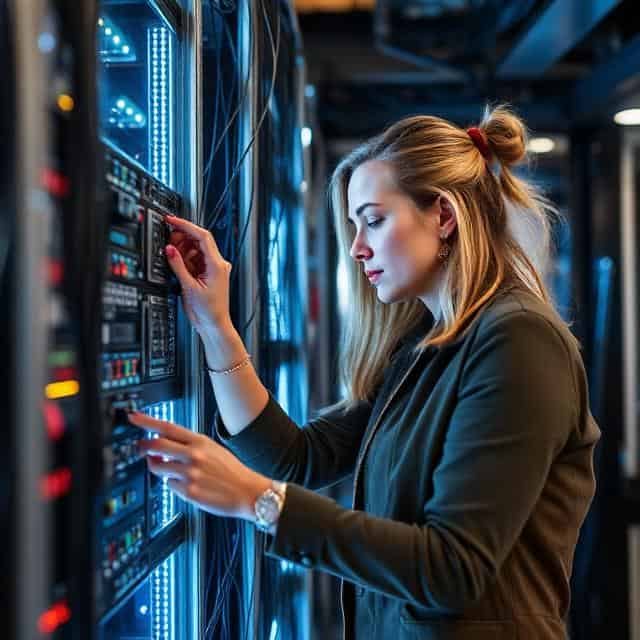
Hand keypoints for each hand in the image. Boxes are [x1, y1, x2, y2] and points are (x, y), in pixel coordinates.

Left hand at [129, 411, 271, 521]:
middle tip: (140, 447)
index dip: (147, 421)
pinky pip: (169, 485)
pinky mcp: (188, 492)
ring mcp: (189, 474)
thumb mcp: (212, 449)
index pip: (167, 427)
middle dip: (143, 446)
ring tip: (173, 470)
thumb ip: (187, 447)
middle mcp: (193, 456)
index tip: (134, 417)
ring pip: (158, 468)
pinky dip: (173, 484)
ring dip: (159, 468)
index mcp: (200, 441)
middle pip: (156, 445)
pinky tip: (188, 484)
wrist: (247, 491)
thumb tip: (161, 450)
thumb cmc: (231, 470)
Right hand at [164, 215, 232, 335]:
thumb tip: (169, 249)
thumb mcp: (189, 286)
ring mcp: (213, 268)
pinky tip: (177, 262)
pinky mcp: (208, 274)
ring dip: (183, 248)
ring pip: (196, 249)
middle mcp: (218, 264)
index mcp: (217, 264)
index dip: (186, 225)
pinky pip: (195, 260)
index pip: (202, 236)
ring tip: (171, 253)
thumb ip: (178, 266)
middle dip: (182, 237)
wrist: (214, 325)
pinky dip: (185, 258)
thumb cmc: (209, 311)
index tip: (172, 220)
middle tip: (167, 238)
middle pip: (199, 240)